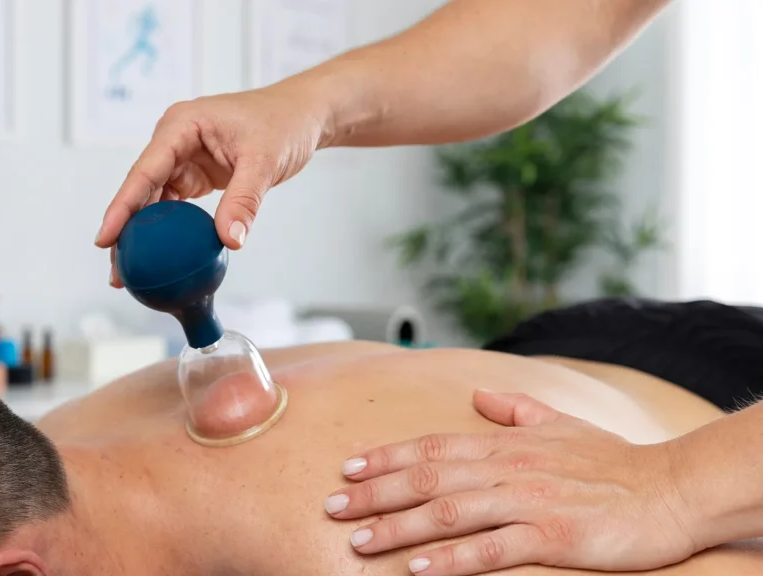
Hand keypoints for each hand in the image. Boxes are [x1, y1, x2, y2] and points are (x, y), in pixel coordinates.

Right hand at [94, 82, 331, 287]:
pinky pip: (172, 206)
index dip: (122, 206)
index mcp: (181, 125)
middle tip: (117, 271)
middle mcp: (174, 139)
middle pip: (140, 189)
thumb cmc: (283, 123)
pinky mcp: (194, 174)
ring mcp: (182, 157)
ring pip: (152, 201)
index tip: (105, 238)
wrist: (302, 115)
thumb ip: (245, 200)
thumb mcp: (265, 160)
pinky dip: (165, 231)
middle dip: (125, 230)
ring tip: (130, 272)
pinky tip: (158, 256)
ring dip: (142, 235)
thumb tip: (229, 240)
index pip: (144, 170)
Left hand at [325, 390, 698, 574]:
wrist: (670, 489)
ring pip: (447, 512)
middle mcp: (507, 467)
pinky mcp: (550, 538)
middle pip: (426, 477)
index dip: (386, 456)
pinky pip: (490, 550)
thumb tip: (480, 395)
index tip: (348, 467)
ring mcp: (527, 502)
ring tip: (359, 542)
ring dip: (398, 527)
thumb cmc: (613, 460)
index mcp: (506, 442)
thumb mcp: (561, 424)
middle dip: (374, 493)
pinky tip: (417, 568)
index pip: (432, 444)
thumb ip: (516, 410)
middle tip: (332, 507)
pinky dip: (450, 559)